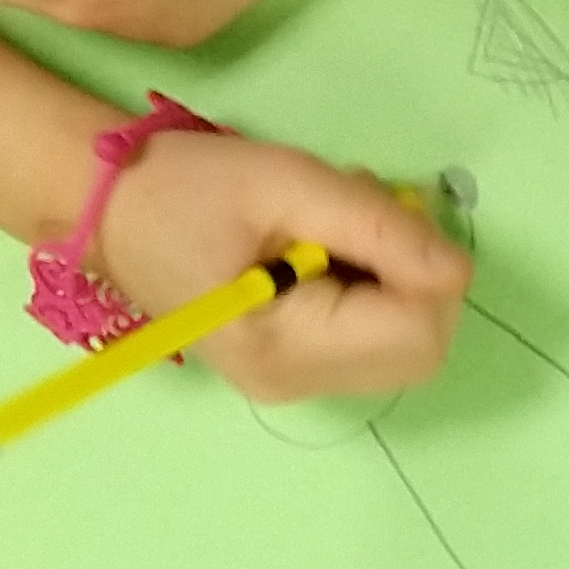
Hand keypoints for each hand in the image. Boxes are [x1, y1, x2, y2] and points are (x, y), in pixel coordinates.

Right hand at [93, 126, 471, 403]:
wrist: (110, 210)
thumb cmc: (187, 187)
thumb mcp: (288, 183)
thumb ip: (378, 227)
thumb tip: (457, 270)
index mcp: (284, 347)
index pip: (416, 331)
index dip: (425, 270)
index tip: (386, 212)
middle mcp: (293, 384)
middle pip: (419, 348)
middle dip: (414, 276)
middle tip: (360, 213)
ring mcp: (294, 386)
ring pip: (403, 347)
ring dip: (395, 282)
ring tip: (332, 228)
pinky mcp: (295, 371)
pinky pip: (370, 343)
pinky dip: (372, 295)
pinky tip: (325, 252)